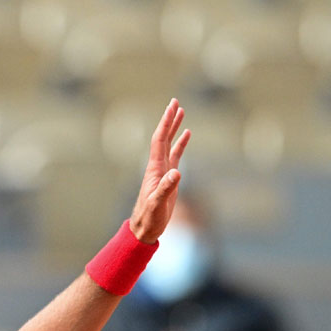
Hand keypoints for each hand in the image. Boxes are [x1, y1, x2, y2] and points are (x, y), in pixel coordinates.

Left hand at [130, 99, 190, 242]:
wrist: (144, 228)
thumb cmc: (149, 217)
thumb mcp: (158, 203)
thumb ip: (166, 188)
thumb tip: (177, 172)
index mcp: (154, 168)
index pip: (161, 139)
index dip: (166, 122)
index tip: (172, 107)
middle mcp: (158, 166)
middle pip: (164, 137)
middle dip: (169, 119)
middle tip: (175, 102)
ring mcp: (163, 171)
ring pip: (170, 144)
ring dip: (175, 128)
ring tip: (181, 113)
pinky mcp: (169, 178)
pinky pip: (176, 155)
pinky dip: (181, 144)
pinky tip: (186, 135)